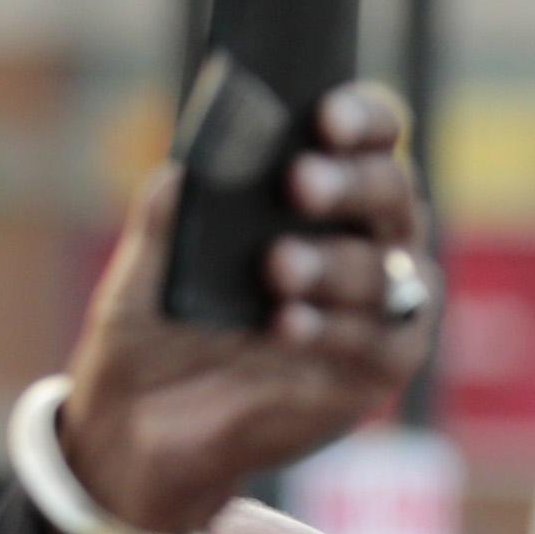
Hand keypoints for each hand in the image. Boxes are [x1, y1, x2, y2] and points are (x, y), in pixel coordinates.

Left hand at [53, 84, 437, 533]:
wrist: (142, 418)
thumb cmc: (157, 318)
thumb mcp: (153, 249)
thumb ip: (182, 199)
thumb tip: (210, 149)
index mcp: (327, 189)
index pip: (371, 136)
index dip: (361, 118)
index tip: (323, 115)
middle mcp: (369, 239)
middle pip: (392, 192)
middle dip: (348, 184)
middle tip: (298, 184)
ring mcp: (382, 308)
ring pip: (386, 271)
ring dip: (332, 264)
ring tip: (276, 267)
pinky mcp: (379, 371)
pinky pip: (378, 341)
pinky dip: (333, 329)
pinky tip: (286, 324)